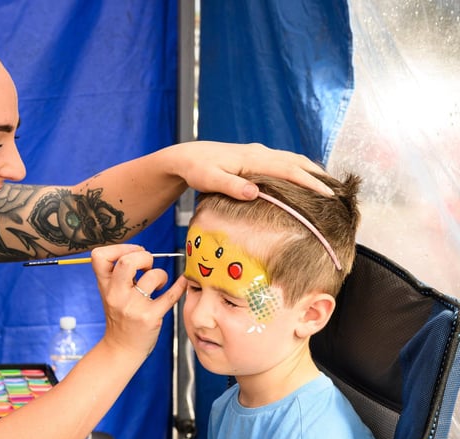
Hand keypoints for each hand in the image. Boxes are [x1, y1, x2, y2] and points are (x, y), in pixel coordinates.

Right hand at [90, 244, 186, 359]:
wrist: (121, 349)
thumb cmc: (120, 317)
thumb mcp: (110, 294)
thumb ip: (118, 274)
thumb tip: (142, 252)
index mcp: (105, 286)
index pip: (99, 256)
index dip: (119, 248)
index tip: (132, 254)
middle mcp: (116, 295)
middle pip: (126, 262)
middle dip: (143, 256)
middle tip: (147, 266)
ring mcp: (133, 307)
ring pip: (152, 276)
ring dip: (161, 275)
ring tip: (158, 284)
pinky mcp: (150, 318)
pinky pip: (170, 296)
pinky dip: (180, 286)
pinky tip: (182, 282)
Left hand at [161, 141, 332, 198]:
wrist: (187, 157)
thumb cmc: (197, 170)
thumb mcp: (210, 180)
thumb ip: (231, 187)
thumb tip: (255, 192)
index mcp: (253, 159)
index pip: (289, 170)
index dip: (310, 182)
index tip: (329, 194)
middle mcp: (260, 153)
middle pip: (297, 161)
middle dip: (320, 175)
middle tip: (340, 191)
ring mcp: (259, 153)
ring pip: (293, 159)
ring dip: (312, 170)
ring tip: (330, 184)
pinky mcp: (256, 157)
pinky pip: (284, 161)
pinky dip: (300, 168)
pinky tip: (305, 178)